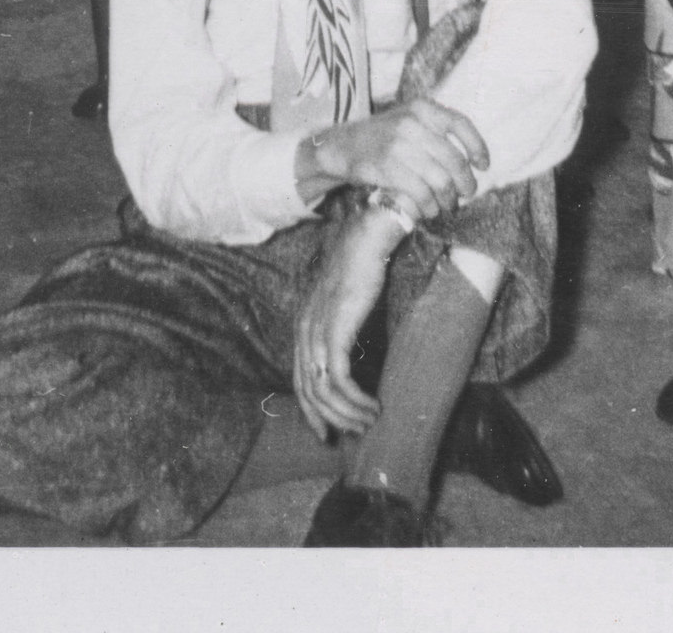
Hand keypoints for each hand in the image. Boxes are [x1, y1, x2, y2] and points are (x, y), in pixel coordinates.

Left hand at [291, 209, 398, 441]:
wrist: (367, 238)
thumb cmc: (361, 267)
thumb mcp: (345, 304)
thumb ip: (341, 329)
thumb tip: (352, 361)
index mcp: (303, 326)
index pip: (299, 381)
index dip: (313, 412)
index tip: (330, 432)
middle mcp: (304, 332)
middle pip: (309, 392)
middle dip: (331, 420)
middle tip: (355, 433)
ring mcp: (317, 332)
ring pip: (324, 392)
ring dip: (349, 413)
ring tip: (371, 419)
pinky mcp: (335, 332)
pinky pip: (340, 381)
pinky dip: (356, 400)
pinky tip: (373, 405)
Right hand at [303, 99, 489, 223]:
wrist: (342, 145)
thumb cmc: (382, 135)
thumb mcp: (408, 118)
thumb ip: (435, 129)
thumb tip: (470, 157)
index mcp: (422, 108)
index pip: (461, 125)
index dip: (477, 147)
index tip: (483, 166)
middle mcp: (413, 124)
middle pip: (454, 160)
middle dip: (465, 183)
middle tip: (465, 195)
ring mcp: (399, 146)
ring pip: (440, 180)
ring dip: (448, 199)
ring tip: (447, 206)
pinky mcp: (388, 168)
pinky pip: (421, 193)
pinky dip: (429, 206)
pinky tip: (429, 210)